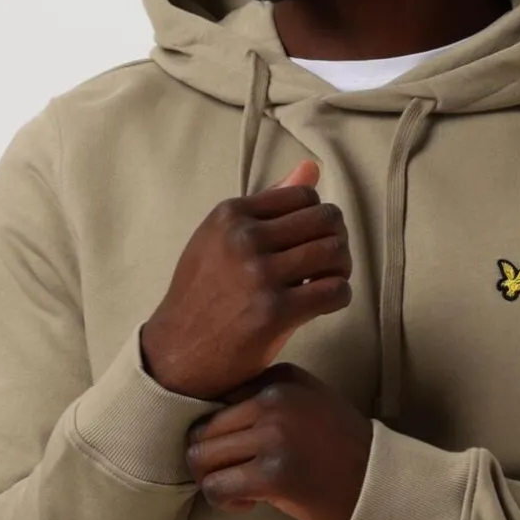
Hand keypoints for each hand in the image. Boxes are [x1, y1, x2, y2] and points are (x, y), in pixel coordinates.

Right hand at [140, 160, 352, 400]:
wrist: (178, 351)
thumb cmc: (205, 295)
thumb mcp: (222, 239)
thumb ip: (268, 205)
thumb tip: (311, 167)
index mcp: (231, 214)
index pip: (305, 195)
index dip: (317, 219)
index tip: (309, 243)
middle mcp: (244, 238)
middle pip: (327, 220)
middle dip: (336, 241)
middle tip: (327, 264)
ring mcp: (259, 275)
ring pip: (335, 252)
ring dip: (341, 269)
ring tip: (326, 283)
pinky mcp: (274, 312)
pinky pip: (336, 291)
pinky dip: (340, 297)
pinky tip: (323, 304)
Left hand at [185, 363, 372, 519]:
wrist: (377, 484)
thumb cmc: (338, 449)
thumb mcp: (307, 402)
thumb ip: (265, 398)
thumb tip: (206, 415)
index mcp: (281, 379)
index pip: (217, 399)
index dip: (222, 430)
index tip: (245, 449)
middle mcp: (274, 400)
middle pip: (202, 427)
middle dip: (211, 457)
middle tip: (236, 474)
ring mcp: (273, 436)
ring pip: (200, 456)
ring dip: (212, 478)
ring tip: (241, 489)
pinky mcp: (271, 474)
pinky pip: (215, 487)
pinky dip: (223, 501)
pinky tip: (249, 504)